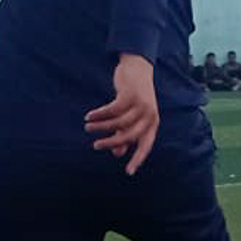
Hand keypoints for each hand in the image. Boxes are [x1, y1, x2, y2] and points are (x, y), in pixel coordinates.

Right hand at [86, 54, 158, 174]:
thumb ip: (124, 134)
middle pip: (130, 135)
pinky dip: (99, 114)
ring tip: (88, 127)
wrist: (137, 69)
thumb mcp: (130, 117)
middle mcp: (149, 116)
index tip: (129, 172)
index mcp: (152, 124)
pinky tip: (89, 116)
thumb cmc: (134, 97)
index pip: (146, 145)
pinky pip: (112, 110)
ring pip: (119, 123)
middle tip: (96, 146)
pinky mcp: (130, 95)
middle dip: (111, 143)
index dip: (138, 159)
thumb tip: (117, 154)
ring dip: (101, 127)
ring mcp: (141, 105)